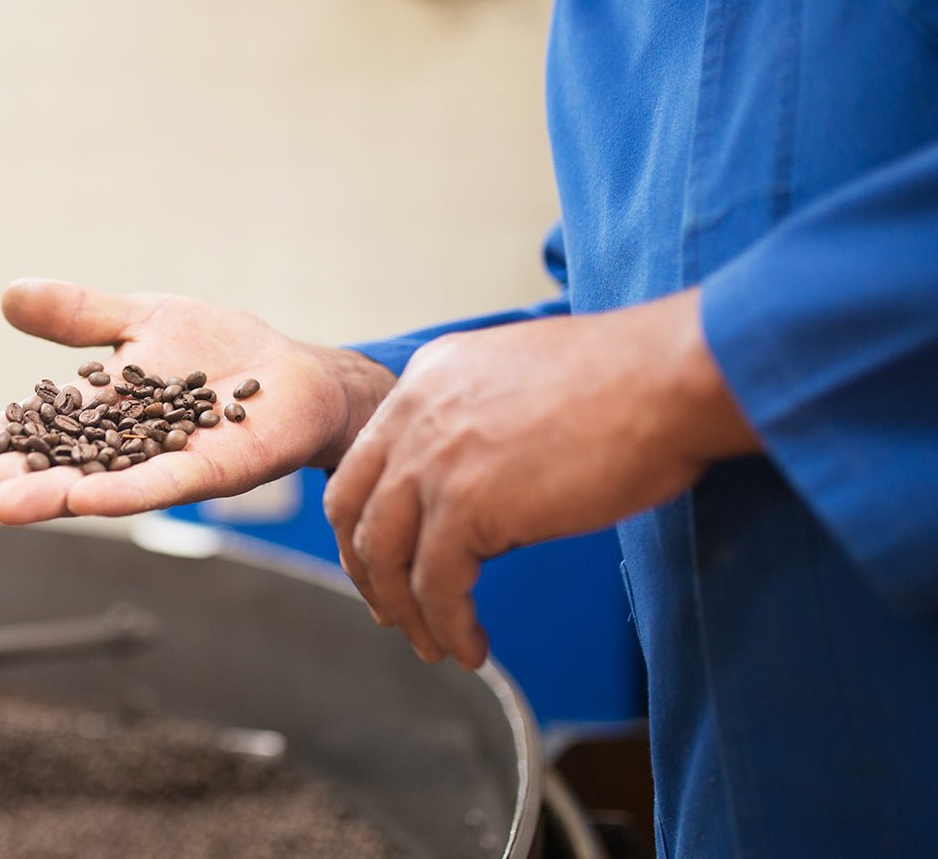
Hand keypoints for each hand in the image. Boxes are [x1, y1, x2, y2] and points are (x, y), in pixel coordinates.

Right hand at [0, 279, 395, 522]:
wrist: (295, 372)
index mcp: (98, 410)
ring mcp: (162, 463)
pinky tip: (86, 502)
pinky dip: (124, 493)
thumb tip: (8, 293)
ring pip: (97, 484)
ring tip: (1, 506)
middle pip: (53, 467)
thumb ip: (78, 314)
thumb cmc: (218, 348)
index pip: (32, 432)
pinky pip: (161, 486)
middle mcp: (121, 446)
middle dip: (5, 480)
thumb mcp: (140, 318)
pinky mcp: (209, 471)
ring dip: (50, 496)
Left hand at [323, 288, 759, 667]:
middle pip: (353, 508)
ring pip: (386, 555)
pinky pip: (436, 587)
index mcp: (427, 378)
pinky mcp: (466, 505)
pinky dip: (449, 627)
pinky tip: (472, 649)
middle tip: (390, 611)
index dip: (368, 518)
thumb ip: (482, 427)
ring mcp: (433, 457)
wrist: (673, 378)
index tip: (387, 560)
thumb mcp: (523, 383)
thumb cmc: (631, 382)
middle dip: (366, 569)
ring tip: (435, 646)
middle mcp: (415, 412)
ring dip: (406, 611)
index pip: (367, 459)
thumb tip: (483, 496)